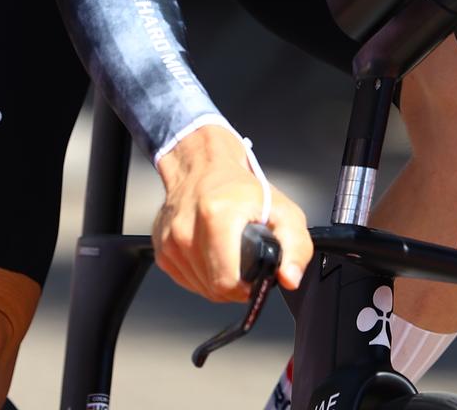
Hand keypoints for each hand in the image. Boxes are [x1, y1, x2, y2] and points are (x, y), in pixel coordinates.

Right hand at [153, 124, 312, 301]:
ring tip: (230, 257)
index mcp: (216, 216)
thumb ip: (295, 247)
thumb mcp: (283, 211)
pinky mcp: (161, 249)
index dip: (246, 288)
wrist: (203, 167)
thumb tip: (289, 278)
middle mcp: (186, 229)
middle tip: (245, 264)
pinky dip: (202, 276)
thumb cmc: (241, 189)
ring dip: (218, 282)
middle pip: (213, 288)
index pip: (226, 280)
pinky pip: (186, 280)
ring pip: (199, 287)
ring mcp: (169, 241)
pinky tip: (213, 256)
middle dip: (235, 285)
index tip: (254, 278)